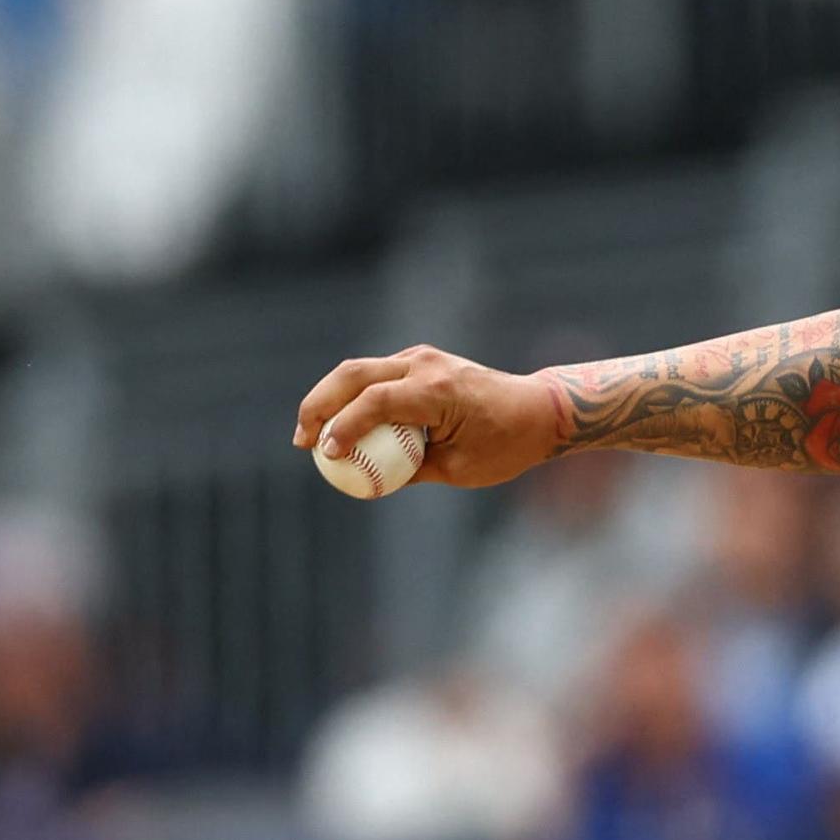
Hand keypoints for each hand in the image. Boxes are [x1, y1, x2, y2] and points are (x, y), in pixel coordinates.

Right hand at [292, 344, 564, 489]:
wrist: (538, 410)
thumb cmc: (506, 444)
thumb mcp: (459, 469)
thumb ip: (411, 470)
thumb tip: (368, 480)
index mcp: (438, 390)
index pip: (376, 401)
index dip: (344, 426)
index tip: (327, 454)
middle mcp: (426, 365)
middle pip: (353, 375)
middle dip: (319, 405)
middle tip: (301, 441)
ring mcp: (421, 358)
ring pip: (358, 370)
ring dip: (328, 398)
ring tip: (310, 435)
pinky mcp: (419, 361)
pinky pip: (375, 376)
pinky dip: (350, 397)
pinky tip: (337, 425)